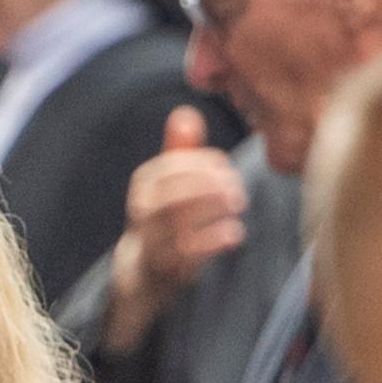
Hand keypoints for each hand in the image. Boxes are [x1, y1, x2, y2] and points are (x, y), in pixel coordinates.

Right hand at [103, 108, 246, 353]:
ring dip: (218, 210)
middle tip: (238, 192)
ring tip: (237, 208)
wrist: (142, 270)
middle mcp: (142, 208)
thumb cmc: (163, 218)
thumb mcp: (166, 181)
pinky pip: (194, 248)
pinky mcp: (166, 264)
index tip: (228, 171)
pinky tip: (234, 233)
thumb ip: (179, 148)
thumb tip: (187, 112)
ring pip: (186, 217)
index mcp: (144, 181)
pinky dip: (219, 237)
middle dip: (215, 187)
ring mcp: (153, 237)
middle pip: (181, 188)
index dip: (210, 164)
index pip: (179, 163)